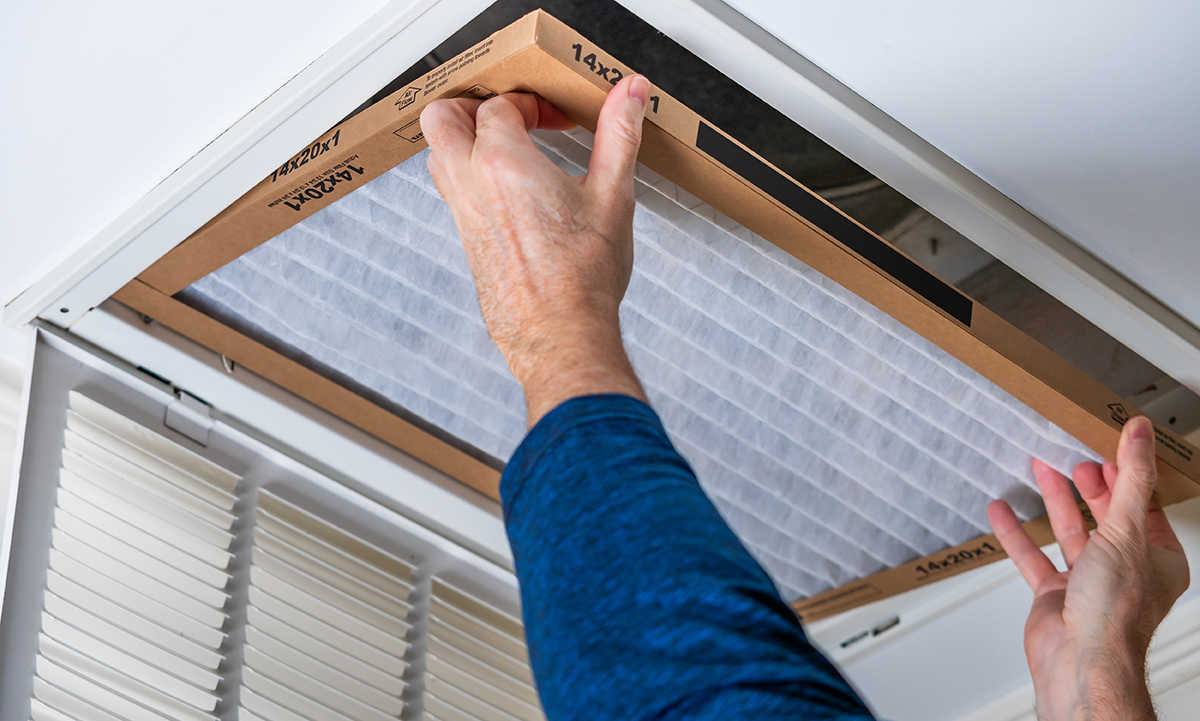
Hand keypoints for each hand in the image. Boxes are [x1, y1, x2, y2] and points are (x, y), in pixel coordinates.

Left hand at [420, 76, 651, 425]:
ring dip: (465, 142)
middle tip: (509, 116)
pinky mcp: (467, 242)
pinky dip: (470, 177)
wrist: (562, 335)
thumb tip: (631, 92)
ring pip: (439, 157)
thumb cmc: (583, 278)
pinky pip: (453, 194)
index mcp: (503, 164)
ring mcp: (463, 216)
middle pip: (441, 119)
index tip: (555, 118)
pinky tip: (511, 192)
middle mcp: (472, 186)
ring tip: (508, 149)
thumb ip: (619, 134)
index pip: (498, 106)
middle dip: (471, 106)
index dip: (529, 103)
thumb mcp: (612, 195)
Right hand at [988, 416, 1189, 720]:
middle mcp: (1125, 570)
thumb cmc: (1114, 611)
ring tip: (1039, 467)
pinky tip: (1002, 511)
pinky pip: (1033, 556)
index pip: (1144, 505)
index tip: (1109, 445)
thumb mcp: (1127, 530)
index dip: (1126, 474)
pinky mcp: (1054, 593)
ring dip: (1053, 500)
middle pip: (1105, 515)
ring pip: (1069, 532)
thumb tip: (1140, 435)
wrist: (1080, 659)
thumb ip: (1130, 480)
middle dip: (1087, 484)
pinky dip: (1016, 533)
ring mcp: (1088, 582)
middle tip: (1072, 455)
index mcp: (1157, 559)